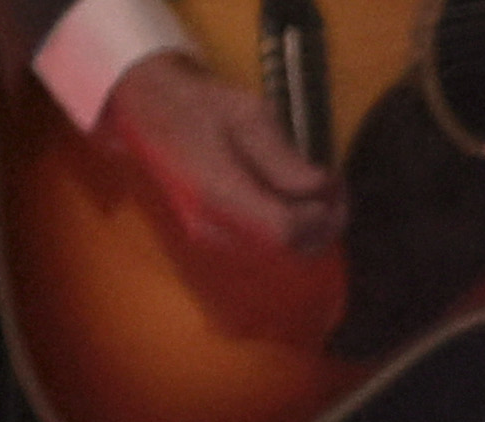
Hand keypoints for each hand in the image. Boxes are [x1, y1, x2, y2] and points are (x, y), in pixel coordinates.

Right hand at [101, 50, 342, 258]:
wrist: (148, 108)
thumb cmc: (198, 104)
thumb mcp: (247, 115)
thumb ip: (285, 158)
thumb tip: (321, 189)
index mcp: (220, 195)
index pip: (287, 231)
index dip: (322, 215)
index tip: (335, 184)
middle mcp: (216, 227)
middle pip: (291, 250)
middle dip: (326, 224)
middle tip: (337, 190)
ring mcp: (213, 237)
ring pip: (283, 253)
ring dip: (312, 229)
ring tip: (320, 193)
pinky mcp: (216, 236)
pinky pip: (268, 246)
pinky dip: (292, 230)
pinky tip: (295, 201)